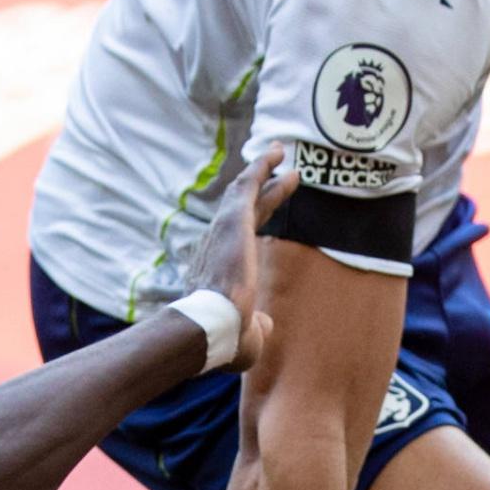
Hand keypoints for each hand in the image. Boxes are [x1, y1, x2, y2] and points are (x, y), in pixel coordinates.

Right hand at [183, 145, 292, 368]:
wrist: (210, 327)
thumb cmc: (224, 338)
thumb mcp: (247, 335)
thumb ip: (256, 325)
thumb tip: (263, 322)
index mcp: (218, 269)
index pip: (239, 239)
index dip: (254, 221)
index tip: (264, 207)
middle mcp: (215, 245)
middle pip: (243, 209)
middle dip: (261, 188)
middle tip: (277, 170)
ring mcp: (222, 231)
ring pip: (244, 192)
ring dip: (262, 170)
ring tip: (279, 151)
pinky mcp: (233, 221)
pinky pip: (249, 186)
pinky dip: (262, 167)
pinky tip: (277, 153)